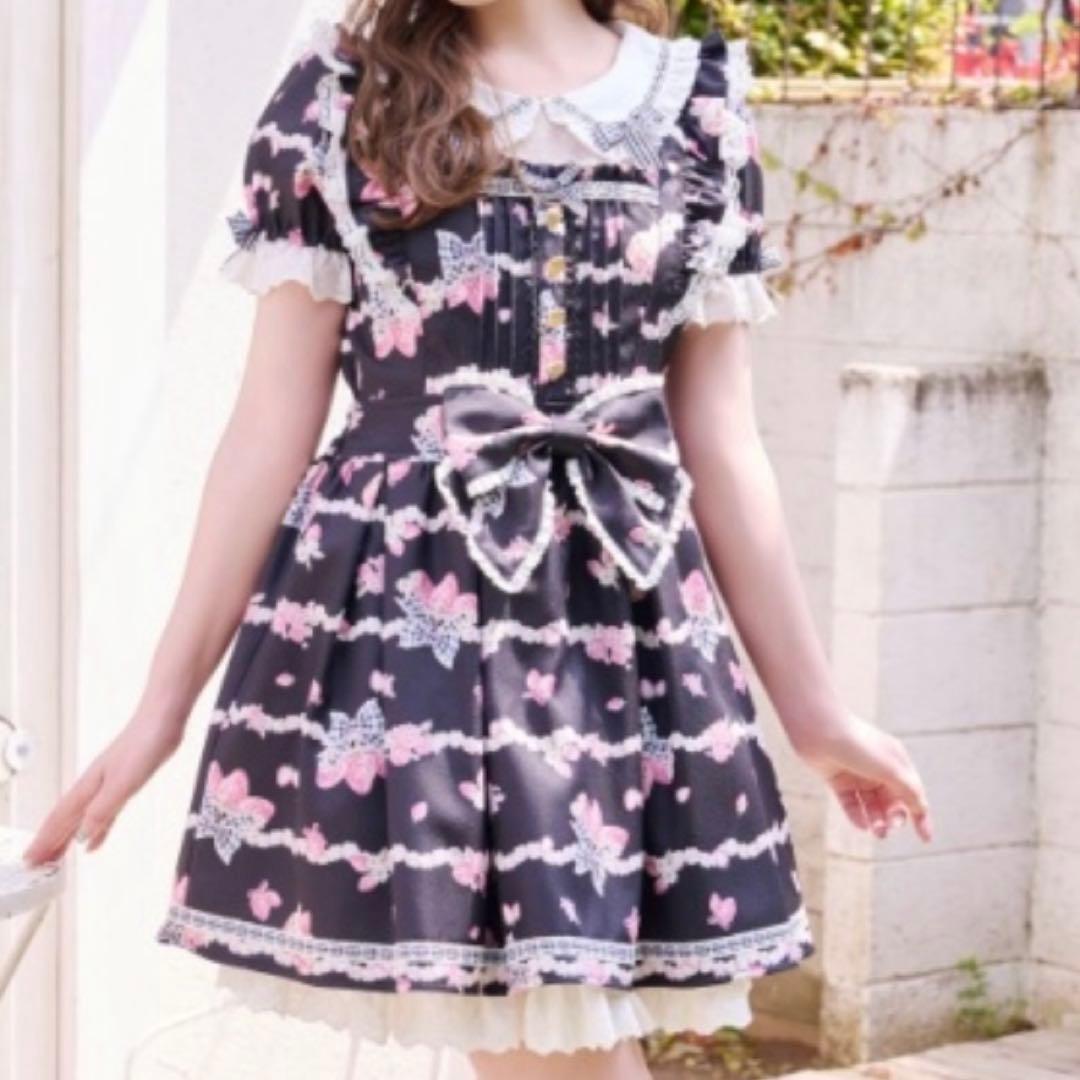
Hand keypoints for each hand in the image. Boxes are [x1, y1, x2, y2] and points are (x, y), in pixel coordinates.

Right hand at [20, 717, 183, 866]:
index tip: (30, 861)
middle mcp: (94, 787)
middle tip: (35, 866)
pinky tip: (93, 842)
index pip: (59, 819)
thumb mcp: (124, 782)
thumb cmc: (144, 744)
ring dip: (67, 838)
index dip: (44, 840)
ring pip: (81, 818)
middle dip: (49, 842)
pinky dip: (96, 830)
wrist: (163, 720)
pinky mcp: (125, 784)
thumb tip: (82, 837)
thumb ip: (103, 809)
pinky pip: (104, 814)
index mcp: (89, 786)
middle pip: (65, 820)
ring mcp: (108, 785)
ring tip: (56, 858)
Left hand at [794, 712, 932, 842]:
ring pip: (871, 805)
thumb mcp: (890, 769)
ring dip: (876, 820)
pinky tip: (862, 825)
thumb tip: (922, 810)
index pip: (913, 793)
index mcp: (897, 762)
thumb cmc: (858, 745)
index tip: (926, 839)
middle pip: (892, 802)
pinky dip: (857, 816)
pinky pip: (851, 803)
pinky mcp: (838, 779)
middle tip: (889, 829)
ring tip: (877, 831)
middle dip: (893, 818)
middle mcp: (878, 768)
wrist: (819, 730)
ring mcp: (858, 774)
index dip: (921, 816)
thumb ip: (909, 790)